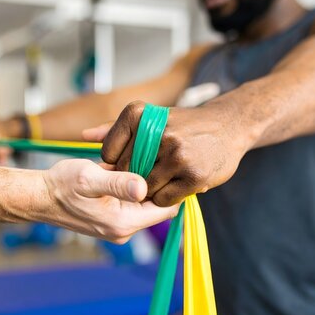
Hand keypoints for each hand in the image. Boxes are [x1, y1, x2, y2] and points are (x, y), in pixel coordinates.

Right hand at [42, 159, 179, 242]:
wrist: (39, 196)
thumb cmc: (61, 186)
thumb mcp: (89, 178)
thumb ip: (117, 183)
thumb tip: (143, 188)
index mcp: (124, 223)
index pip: (167, 208)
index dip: (170, 185)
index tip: (167, 163)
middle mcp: (125, 229)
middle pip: (158, 204)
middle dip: (156, 181)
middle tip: (152, 156)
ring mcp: (119, 225)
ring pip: (145, 201)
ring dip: (143, 181)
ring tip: (137, 159)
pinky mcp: (112, 217)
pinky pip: (131, 201)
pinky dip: (131, 184)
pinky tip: (124, 168)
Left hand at [83, 101, 247, 206]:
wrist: (230, 125)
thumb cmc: (184, 125)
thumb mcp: (150, 119)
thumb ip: (115, 129)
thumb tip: (85, 136)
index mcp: (141, 115)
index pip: (110, 153)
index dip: (116, 164)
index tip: (129, 162)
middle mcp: (158, 132)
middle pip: (126, 172)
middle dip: (133, 179)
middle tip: (149, 174)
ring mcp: (177, 154)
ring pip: (144, 188)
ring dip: (150, 190)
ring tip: (164, 178)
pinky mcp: (193, 174)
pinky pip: (164, 199)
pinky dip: (166, 198)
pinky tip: (176, 184)